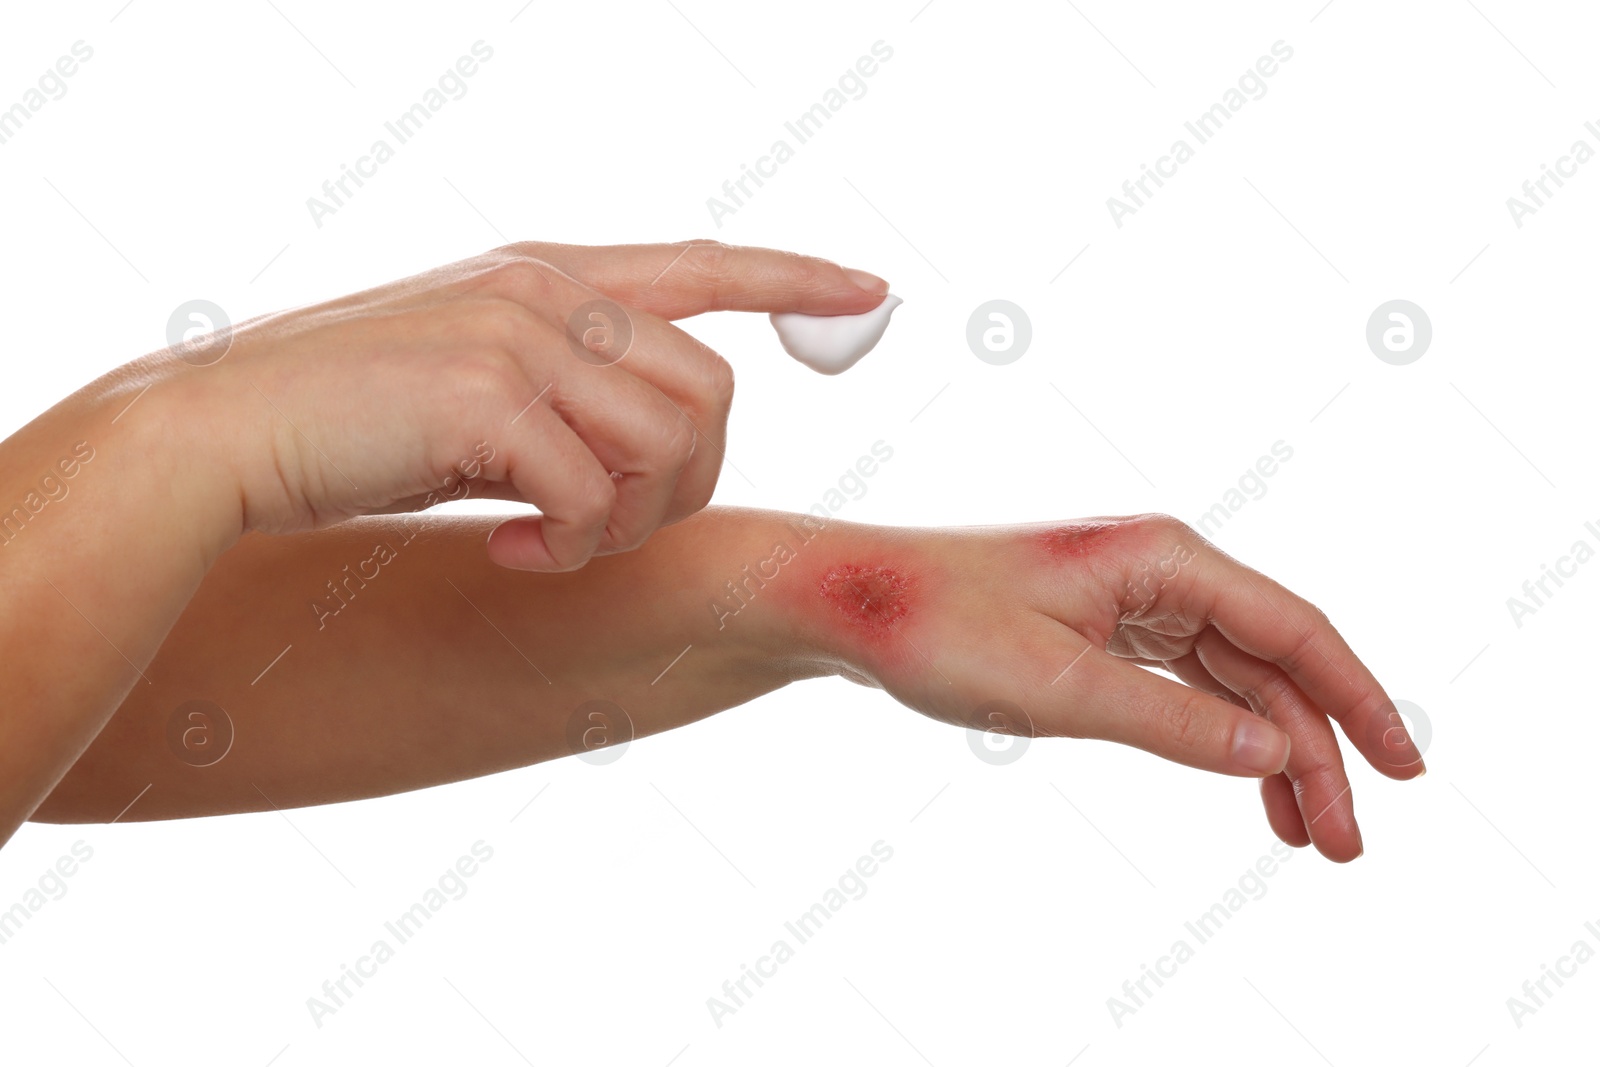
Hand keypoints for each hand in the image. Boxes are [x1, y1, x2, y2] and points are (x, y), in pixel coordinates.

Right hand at [159, 240, 888, 569]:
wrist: (219, 437)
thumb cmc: (348, 424)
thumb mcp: (476, 385)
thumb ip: (566, 386)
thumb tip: (657, 436)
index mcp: (547, 275)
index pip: (703, 263)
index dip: (795, 277)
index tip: (870, 290)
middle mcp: (545, 289)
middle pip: (712, 392)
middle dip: (688, 482)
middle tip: (612, 528)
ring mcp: (518, 334)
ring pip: (671, 443)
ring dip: (627, 522)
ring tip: (549, 541)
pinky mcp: (487, 394)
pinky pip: (597, 497)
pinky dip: (571, 548)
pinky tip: (514, 553)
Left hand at [804, 514, 1422, 861]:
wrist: (847, 604)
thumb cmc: (935, 626)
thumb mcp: (1058, 687)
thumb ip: (1173, 721)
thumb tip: (1275, 752)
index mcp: (1161, 556)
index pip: (1293, 628)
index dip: (1357, 702)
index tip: (1404, 774)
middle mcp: (1158, 567)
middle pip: (1271, 659)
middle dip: (1318, 748)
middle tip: (1348, 841)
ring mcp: (1129, 597)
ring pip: (1234, 676)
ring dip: (1275, 749)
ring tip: (1310, 833)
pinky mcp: (1100, 627)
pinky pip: (1187, 681)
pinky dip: (1221, 733)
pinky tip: (1248, 782)